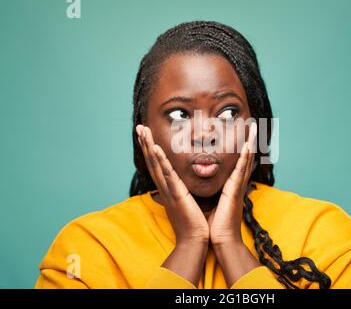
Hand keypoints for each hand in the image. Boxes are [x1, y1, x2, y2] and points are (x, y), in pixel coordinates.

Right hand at [136, 124, 209, 245]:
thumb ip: (183, 191)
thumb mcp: (187, 202)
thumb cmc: (193, 222)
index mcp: (169, 188)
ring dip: (149, 146)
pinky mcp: (176, 194)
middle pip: (152, 161)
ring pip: (156, 164)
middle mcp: (165, 188)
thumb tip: (184, 185)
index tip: (147, 135)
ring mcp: (169, 190)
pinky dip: (160, 161)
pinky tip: (156, 148)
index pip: (157, 165)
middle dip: (145, 143)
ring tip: (143, 131)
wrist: (195, 240)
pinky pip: (167, 175)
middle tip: (139, 127)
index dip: (151, 150)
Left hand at [207, 122, 256, 245]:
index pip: (238, 163)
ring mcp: (238, 186)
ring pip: (246, 159)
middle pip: (245, 158)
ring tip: (254, 127)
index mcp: (231, 186)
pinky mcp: (235, 190)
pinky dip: (246, 156)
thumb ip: (211, 192)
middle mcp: (237, 184)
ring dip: (251, 143)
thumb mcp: (212, 203)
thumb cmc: (215, 225)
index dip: (241, 149)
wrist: (221, 239)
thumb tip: (202, 185)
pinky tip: (249, 144)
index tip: (242, 135)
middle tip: (254, 125)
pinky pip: (241, 169)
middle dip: (250, 141)